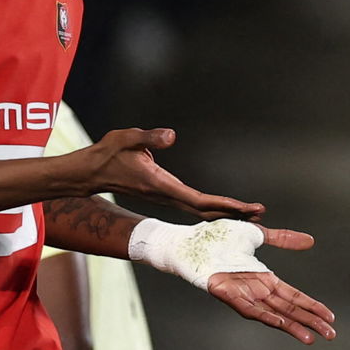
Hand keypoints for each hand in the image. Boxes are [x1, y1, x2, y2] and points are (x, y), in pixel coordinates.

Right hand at [80, 128, 264, 220]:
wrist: (90, 171)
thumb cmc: (108, 153)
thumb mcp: (127, 138)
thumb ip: (149, 137)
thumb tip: (172, 135)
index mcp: (161, 185)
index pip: (198, 200)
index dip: (223, 204)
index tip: (244, 208)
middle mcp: (166, 195)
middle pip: (205, 210)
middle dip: (232, 213)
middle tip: (259, 213)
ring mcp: (165, 196)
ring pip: (199, 210)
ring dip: (224, 211)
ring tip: (249, 211)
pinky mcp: (163, 193)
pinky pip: (192, 204)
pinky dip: (211, 207)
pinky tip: (222, 206)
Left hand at [209, 228, 335, 343]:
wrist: (191, 241)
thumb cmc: (217, 238)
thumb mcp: (257, 234)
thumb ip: (283, 238)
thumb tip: (310, 240)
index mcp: (264, 279)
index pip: (295, 296)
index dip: (313, 306)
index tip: (330, 318)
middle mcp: (256, 290)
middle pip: (289, 309)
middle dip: (311, 322)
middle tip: (332, 335)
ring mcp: (243, 295)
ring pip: (273, 314)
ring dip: (292, 326)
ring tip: (310, 339)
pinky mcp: (228, 295)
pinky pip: (250, 310)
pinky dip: (266, 317)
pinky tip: (281, 324)